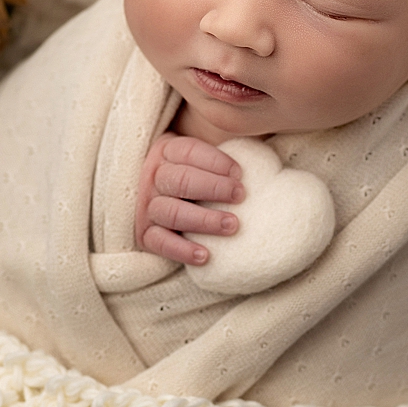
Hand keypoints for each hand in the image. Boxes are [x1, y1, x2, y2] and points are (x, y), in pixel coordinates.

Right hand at [136, 133, 243, 265]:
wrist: (155, 199)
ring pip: (172, 212)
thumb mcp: (198, 158)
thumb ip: (219, 159)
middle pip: (181, 180)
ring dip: (204, 219)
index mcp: (166, 152)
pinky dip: (182, 250)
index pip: (188, 151)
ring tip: (232, 225)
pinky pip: (161, 243)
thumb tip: (264, 161)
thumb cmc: (191, 177)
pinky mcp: (144, 234)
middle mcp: (153, 177)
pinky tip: (205, 255)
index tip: (240, 173)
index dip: (215, 161)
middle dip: (213, 187)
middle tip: (240, 196)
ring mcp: (147, 206)